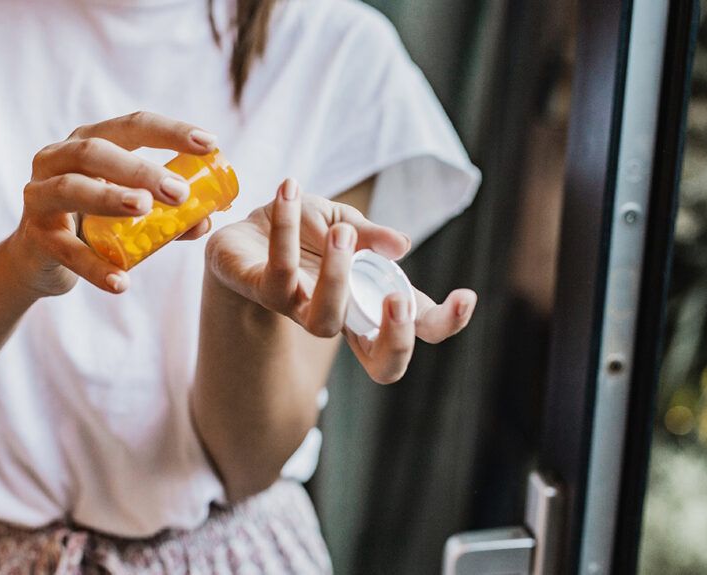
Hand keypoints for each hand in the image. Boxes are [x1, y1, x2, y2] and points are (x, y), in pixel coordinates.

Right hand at [9, 111, 215, 296]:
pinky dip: (94, 267)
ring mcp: (39, 196)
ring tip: (144, 209)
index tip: (209, 143)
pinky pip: (67, 251)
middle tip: (178, 191)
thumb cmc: (90, 223)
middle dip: (140, 169)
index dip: (170, 132)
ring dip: (109, 196)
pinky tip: (121, 282)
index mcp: (88, 142)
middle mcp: (57, 159)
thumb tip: (207, 221)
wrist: (39, 261)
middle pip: (96, 151)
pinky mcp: (35, 237)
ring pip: (71, 188)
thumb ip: (166, 216)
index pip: (131, 127)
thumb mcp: (127, 213)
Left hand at [205, 178, 476, 383]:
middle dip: (397, 336)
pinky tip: (290, 190)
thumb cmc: (301, 234)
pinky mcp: (260, 292)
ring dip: (338, 275)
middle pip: (382, 362)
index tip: (465, 296)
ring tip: (340, 232)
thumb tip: (400, 246)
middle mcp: (340, 314)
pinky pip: (278, 272)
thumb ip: (370, 235)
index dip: (444, 323)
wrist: (241, 230)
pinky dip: (286, 226)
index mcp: (370, 299)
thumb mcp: (342, 222)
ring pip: (325, 321)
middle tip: (397, 297)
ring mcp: (300, 310)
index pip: (417, 327)